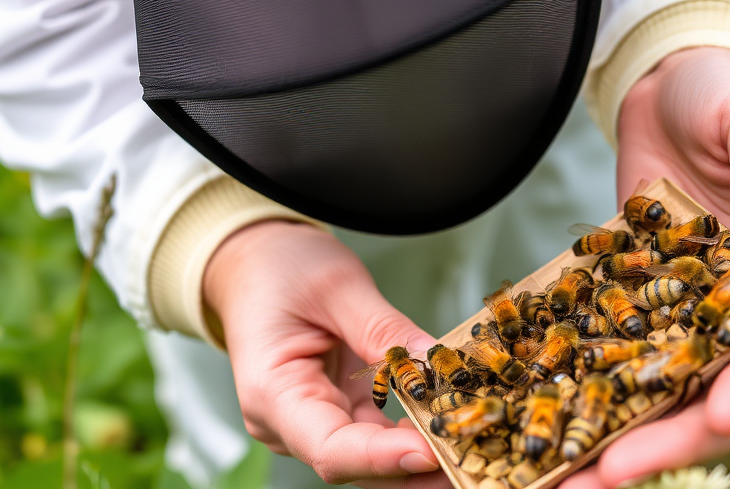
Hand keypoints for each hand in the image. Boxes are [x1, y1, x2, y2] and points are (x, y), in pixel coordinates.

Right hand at [203, 221, 451, 487]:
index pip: (330, 448)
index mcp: (273, 394)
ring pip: (372, 462)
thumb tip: (436, 364)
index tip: (433, 451)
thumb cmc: (281, 268)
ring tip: (475, 443)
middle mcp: (289, 424)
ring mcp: (314, 423)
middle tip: (475, 458)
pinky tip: (455, 426)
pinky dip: (415, 434)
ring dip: (422, 457)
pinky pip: (378, 437)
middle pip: (356, 466)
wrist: (254, 262)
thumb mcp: (337, 287)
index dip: (382, 458)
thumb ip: (384, 330)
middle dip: (415, 468)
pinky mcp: (338, 413)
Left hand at [562, 47, 729, 487]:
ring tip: (573, 477)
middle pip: (729, 390)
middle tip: (611, 473)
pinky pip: (629, 360)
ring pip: (676, 392)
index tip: (719, 419)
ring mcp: (702, 309)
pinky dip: (598, 396)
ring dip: (630, 437)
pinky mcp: (652, 303)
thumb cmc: (724, 91)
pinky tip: (554, 422)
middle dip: (677, 438)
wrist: (675, 86)